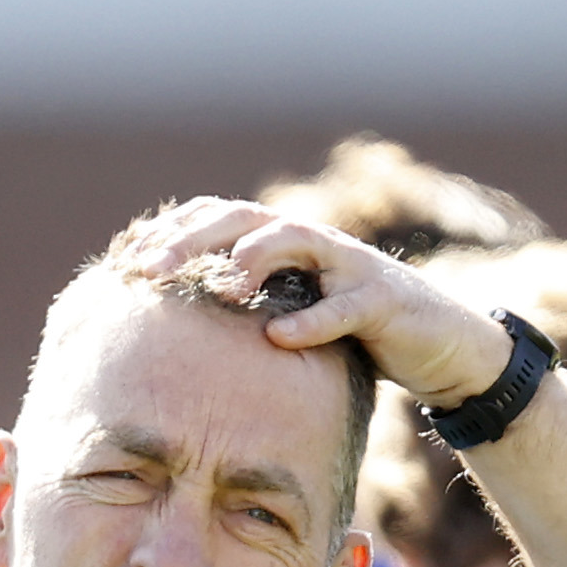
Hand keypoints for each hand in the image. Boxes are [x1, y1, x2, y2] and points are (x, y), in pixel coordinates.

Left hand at [120, 198, 514, 406]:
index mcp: (281, 244)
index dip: (171, 231)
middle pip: (243, 217)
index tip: (127, 260)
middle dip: (192, 238)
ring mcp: (350, 265)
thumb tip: (172, 328)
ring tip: (220, 290)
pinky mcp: (385, 301)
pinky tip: (278, 339)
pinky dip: (313, 321)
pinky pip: (347, 306)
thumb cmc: (352, 337)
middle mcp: (311, 242)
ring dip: (251, 259)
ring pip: (294, 240)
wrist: (438, 349)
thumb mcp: (291, 318)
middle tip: (150, 269)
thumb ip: (247, 311)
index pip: (216, 217)